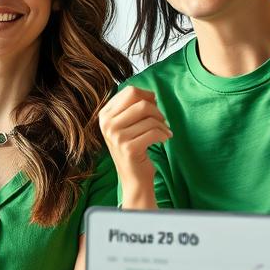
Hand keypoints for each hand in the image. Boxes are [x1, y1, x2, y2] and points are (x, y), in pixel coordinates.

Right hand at [99, 85, 171, 204]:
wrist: (134, 178)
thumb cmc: (134, 148)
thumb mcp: (127, 125)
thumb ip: (133, 107)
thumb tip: (151, 95)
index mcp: (104, 115)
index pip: (130, 91)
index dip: (147, 97)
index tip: (153, 108)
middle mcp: (107, 124)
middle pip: (141, 103)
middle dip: (157, 111)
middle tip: (162, 122)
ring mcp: (116, 137)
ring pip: (150, 118)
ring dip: (163, 125)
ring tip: (164, 132)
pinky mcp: (129, 148)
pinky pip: (154, 132)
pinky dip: (164, 135)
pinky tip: (164, 140)